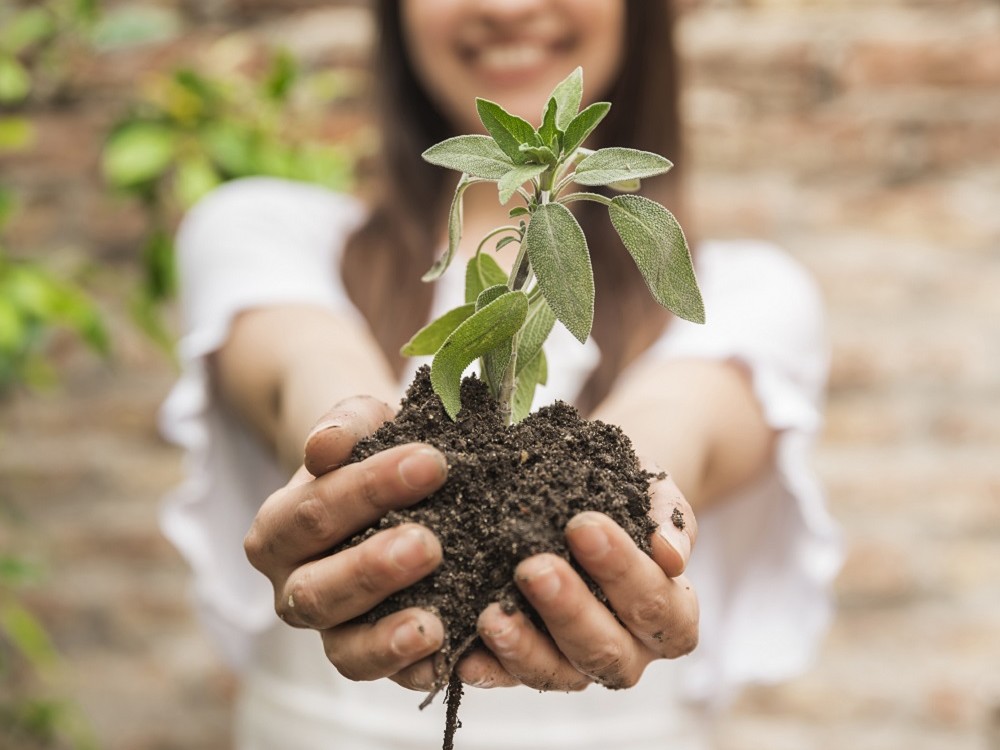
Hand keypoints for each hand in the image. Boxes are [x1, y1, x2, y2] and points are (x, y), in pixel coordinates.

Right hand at [242, 396, 450, 686]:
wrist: (397, 478)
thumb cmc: (373, 449)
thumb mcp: (359, 422)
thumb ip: (342, 427)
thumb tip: (324, 447)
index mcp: (278, 531)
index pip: (313, 512)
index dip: (368, 489)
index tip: (431, 463)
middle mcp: (294, 588)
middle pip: (318, 590)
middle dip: (372, 569)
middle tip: (429, 544)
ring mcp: (332, 631)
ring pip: (344, 650)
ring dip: (387, 638)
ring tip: (433, 623)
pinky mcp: (373, 657)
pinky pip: (387, 677)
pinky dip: (415, 672)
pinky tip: (449, 657)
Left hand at [450, 472, 698, 690]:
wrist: (585, 494)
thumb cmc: (624, 493)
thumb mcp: (650, 492)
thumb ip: (666, 517)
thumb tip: (669, 554)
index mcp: (670, 614)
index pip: (657, 606)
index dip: (624, 571)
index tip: (583, 525)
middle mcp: (630, 650)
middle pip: (608, 650)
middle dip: (570, 610)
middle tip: (534, 568)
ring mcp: (578, 665)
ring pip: (560, 675)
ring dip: (525, 648)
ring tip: (493, 615)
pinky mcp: (529, 668)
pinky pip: (509, 680)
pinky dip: (488, 669)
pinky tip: (464, 654)